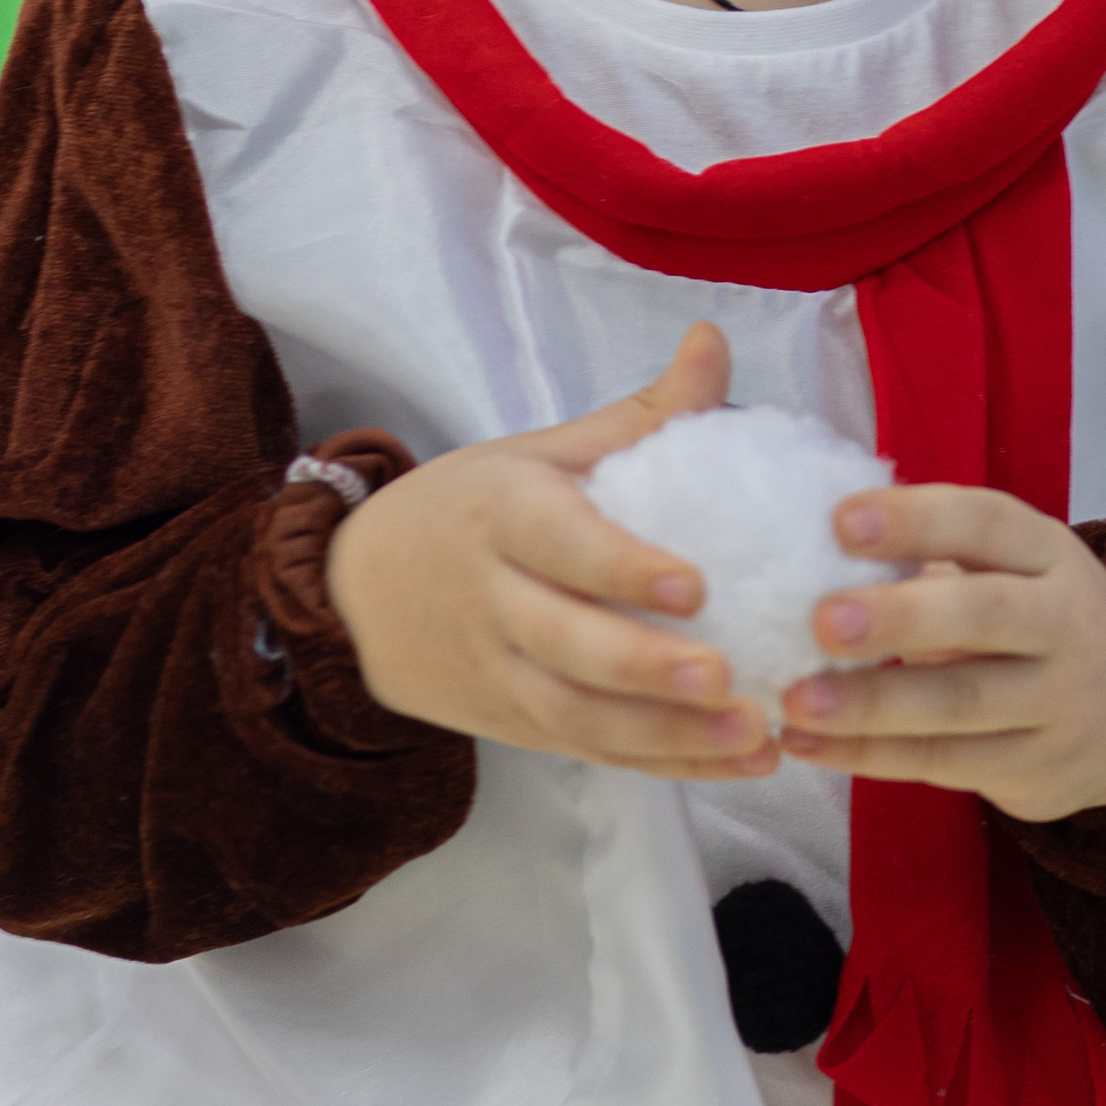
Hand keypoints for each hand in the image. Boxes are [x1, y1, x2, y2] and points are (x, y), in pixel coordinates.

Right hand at [323, 323, 780, 779]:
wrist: (353, 596)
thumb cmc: (469, 508)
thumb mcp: (537, 452)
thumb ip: (638, 414)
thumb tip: (716, 341)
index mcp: (501, 516)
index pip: (561, 544)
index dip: (622, 566)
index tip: (695, 583)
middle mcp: (493, 601)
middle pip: (566, 645)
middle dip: (646, 668)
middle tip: (726, 677)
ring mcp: (498, 675)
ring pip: (578, 716)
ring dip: (665, 734)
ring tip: (752, 735)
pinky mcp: (513, 727)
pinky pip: (589, 752)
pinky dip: (662, 765)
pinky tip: (735, 764)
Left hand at [782, 485, 1105, 821]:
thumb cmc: (1040, 618)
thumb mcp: (1019, 569)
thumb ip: (940, 555)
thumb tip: (813, 542)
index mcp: (1050, 555)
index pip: (988, 524)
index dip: (918, 519)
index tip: (840, 520)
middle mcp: (1065, 624)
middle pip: (986, 615)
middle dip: (902, 616)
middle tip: (823, 620)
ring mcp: (1058, 704)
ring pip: (962, 704)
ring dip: (872, 706)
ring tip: (795, 702)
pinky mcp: (1039, 771)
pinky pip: (946, 763)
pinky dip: (870, 756)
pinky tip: (807, 746)